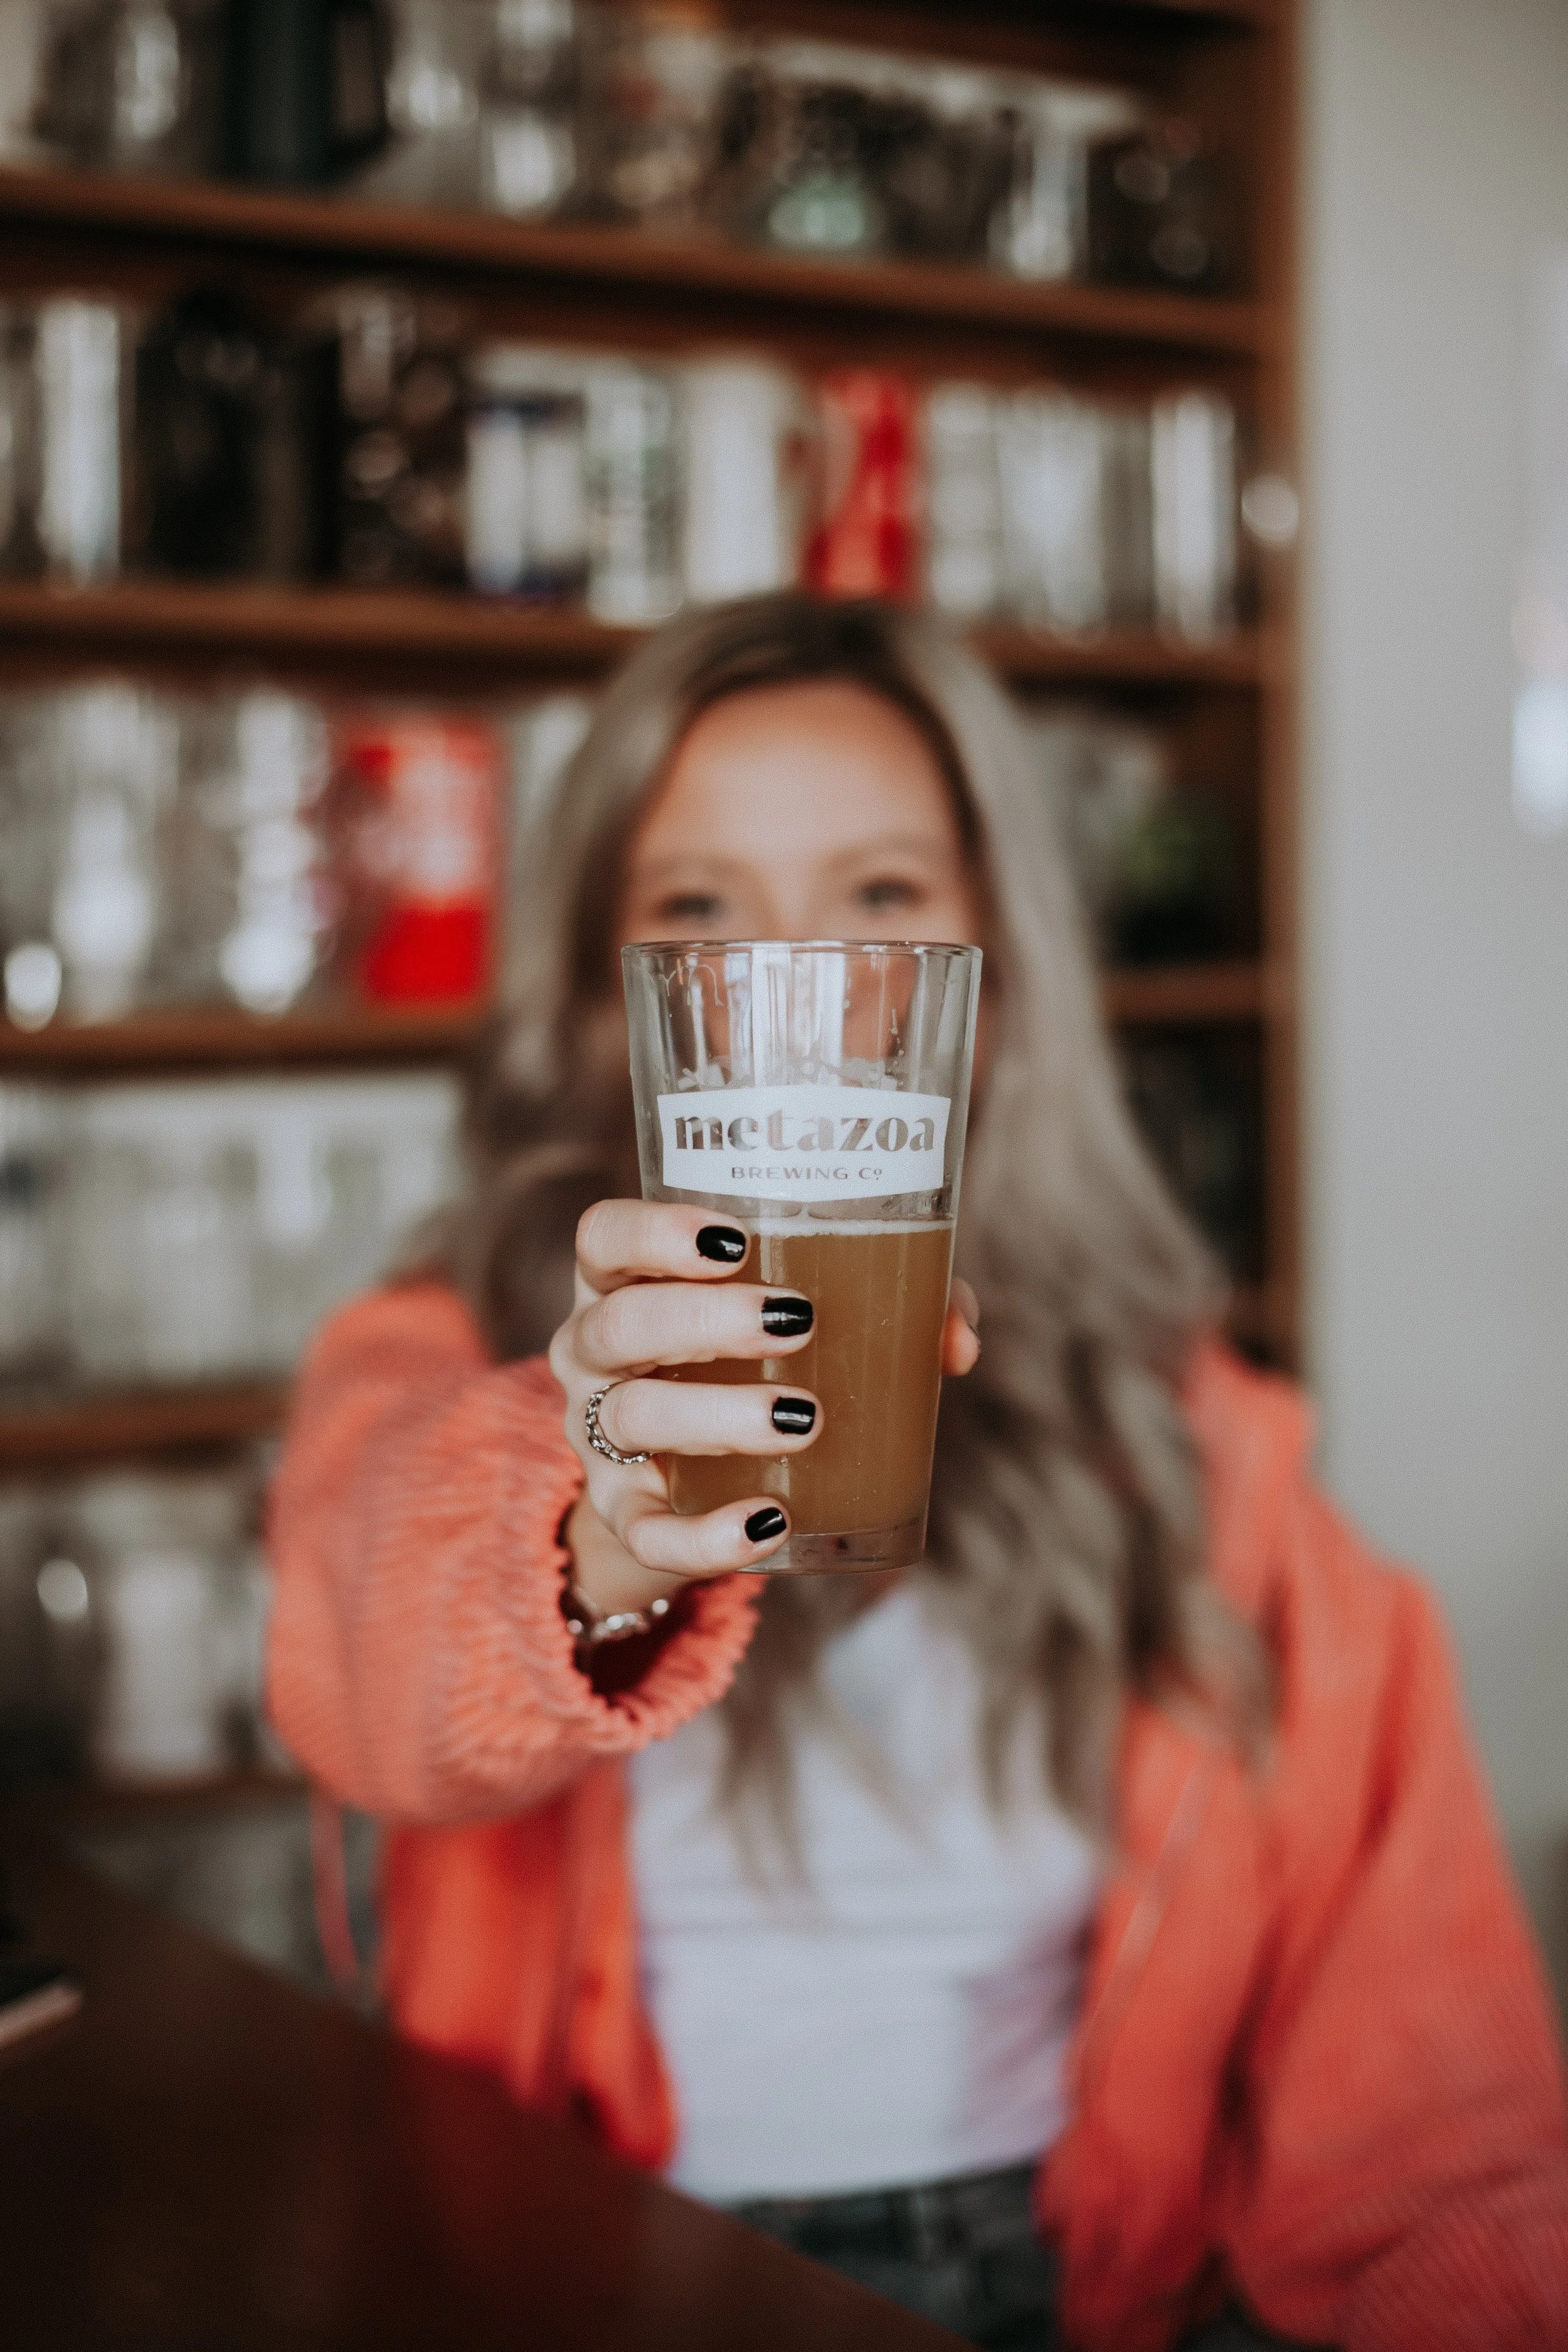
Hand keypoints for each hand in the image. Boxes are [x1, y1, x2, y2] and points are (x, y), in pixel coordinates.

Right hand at [550, 1201, 979, 1618]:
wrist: (683, 1476)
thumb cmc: (750, 1361)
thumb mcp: (799, 1315)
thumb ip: (887, 1304)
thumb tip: (958, 1340)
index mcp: (625, 1281)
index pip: (604, 1238)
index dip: (654, 1231)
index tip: (734, 1239)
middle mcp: (594, 1352)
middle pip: (618, 1324)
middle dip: (705, 1319)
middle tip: (797, 1320)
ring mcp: (599, 1437)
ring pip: (632, 1417)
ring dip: (718, 1414)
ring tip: (805, 1417)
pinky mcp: (624, 1517)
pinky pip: (647, 1533)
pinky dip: (704, 1535)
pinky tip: (768, 1523)